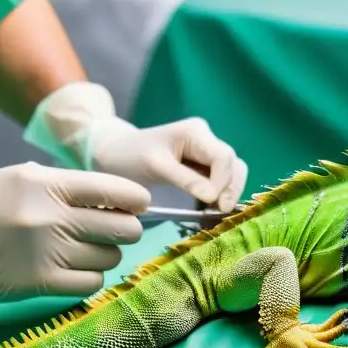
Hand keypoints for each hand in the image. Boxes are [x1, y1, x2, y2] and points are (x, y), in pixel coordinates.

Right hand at [0, 163, 149, 300]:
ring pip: (110, 259)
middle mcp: (53, 217)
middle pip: (124, 230)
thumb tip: (121, 202)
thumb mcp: (26, 177)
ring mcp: (47, 252)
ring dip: (104, 256)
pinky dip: (88, 278)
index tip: (134, 208)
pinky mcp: (38, 283)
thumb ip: (72, 187)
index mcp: (51, 184)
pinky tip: (73, 271)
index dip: (137, 202)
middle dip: (126, 231)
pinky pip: (90, 284)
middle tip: (109, 233)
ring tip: (81, 251)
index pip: (120, 193)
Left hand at [23, 82, 247, 211]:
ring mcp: (205, 153)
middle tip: (218, 214)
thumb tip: (212, 196)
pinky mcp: (202, 167)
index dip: (223, 183)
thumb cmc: (129, 156)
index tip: (214, 205)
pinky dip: (219, 197)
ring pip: (232, 174)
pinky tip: (210, 212)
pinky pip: (220, 181)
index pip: (223, 158)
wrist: (113, 154)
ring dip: (227, 194)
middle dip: (230, 190)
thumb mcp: (154, 167)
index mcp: (195, 132)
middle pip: (233, 165)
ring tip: (215, 214)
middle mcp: (206, 139)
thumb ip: (185, 179)